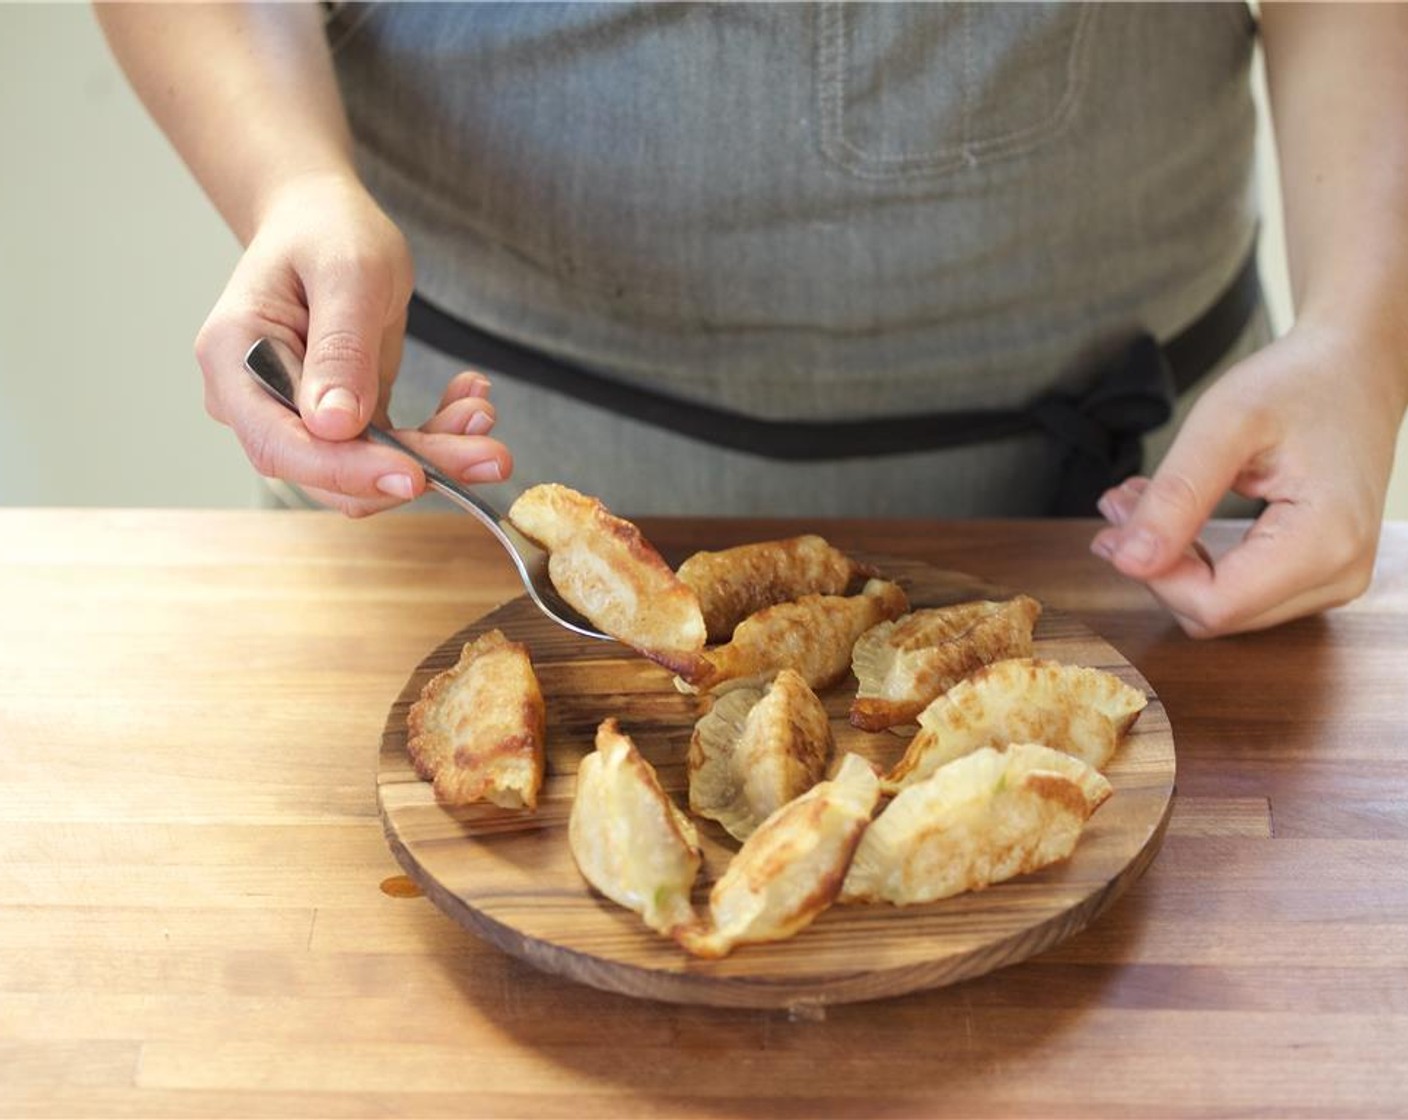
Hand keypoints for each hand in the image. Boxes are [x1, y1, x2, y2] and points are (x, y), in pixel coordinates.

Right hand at [194, 172, 510, 515]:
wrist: (327, 223)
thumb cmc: (326, 232)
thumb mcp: (346, 275)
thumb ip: (340, 349)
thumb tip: (335, 426)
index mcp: (234, 362)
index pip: (282, 444)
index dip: (347, 470)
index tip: (415, 475)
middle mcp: (256, 404)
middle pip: (330, 470)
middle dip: (414, 467)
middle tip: (492, 453)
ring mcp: (297, 419)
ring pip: (367, 471)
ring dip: (436, 455)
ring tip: (482, 412)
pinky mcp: (340, 425)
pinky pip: (389, 453)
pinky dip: (436, 437)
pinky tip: (469, 401)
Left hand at [1089, 318, 1405, 636]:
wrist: (1354, 368)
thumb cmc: (1298, 385)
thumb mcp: (1223, 425)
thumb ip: (1176, 497)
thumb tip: (1129, 563)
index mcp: (1325, 541)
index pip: (1216, 604)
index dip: (1155, 575)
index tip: (1120, 518)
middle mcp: (1338, 575)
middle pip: (1216, 614)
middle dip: (1156, 565)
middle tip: (1121, 502)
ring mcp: (1333, 580)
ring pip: (1222, 609)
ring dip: (1171, 563)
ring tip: (1140, 502)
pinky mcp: (1318, 574)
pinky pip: (1239, 591)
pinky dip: (1195, 561)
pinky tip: (1172, 518)